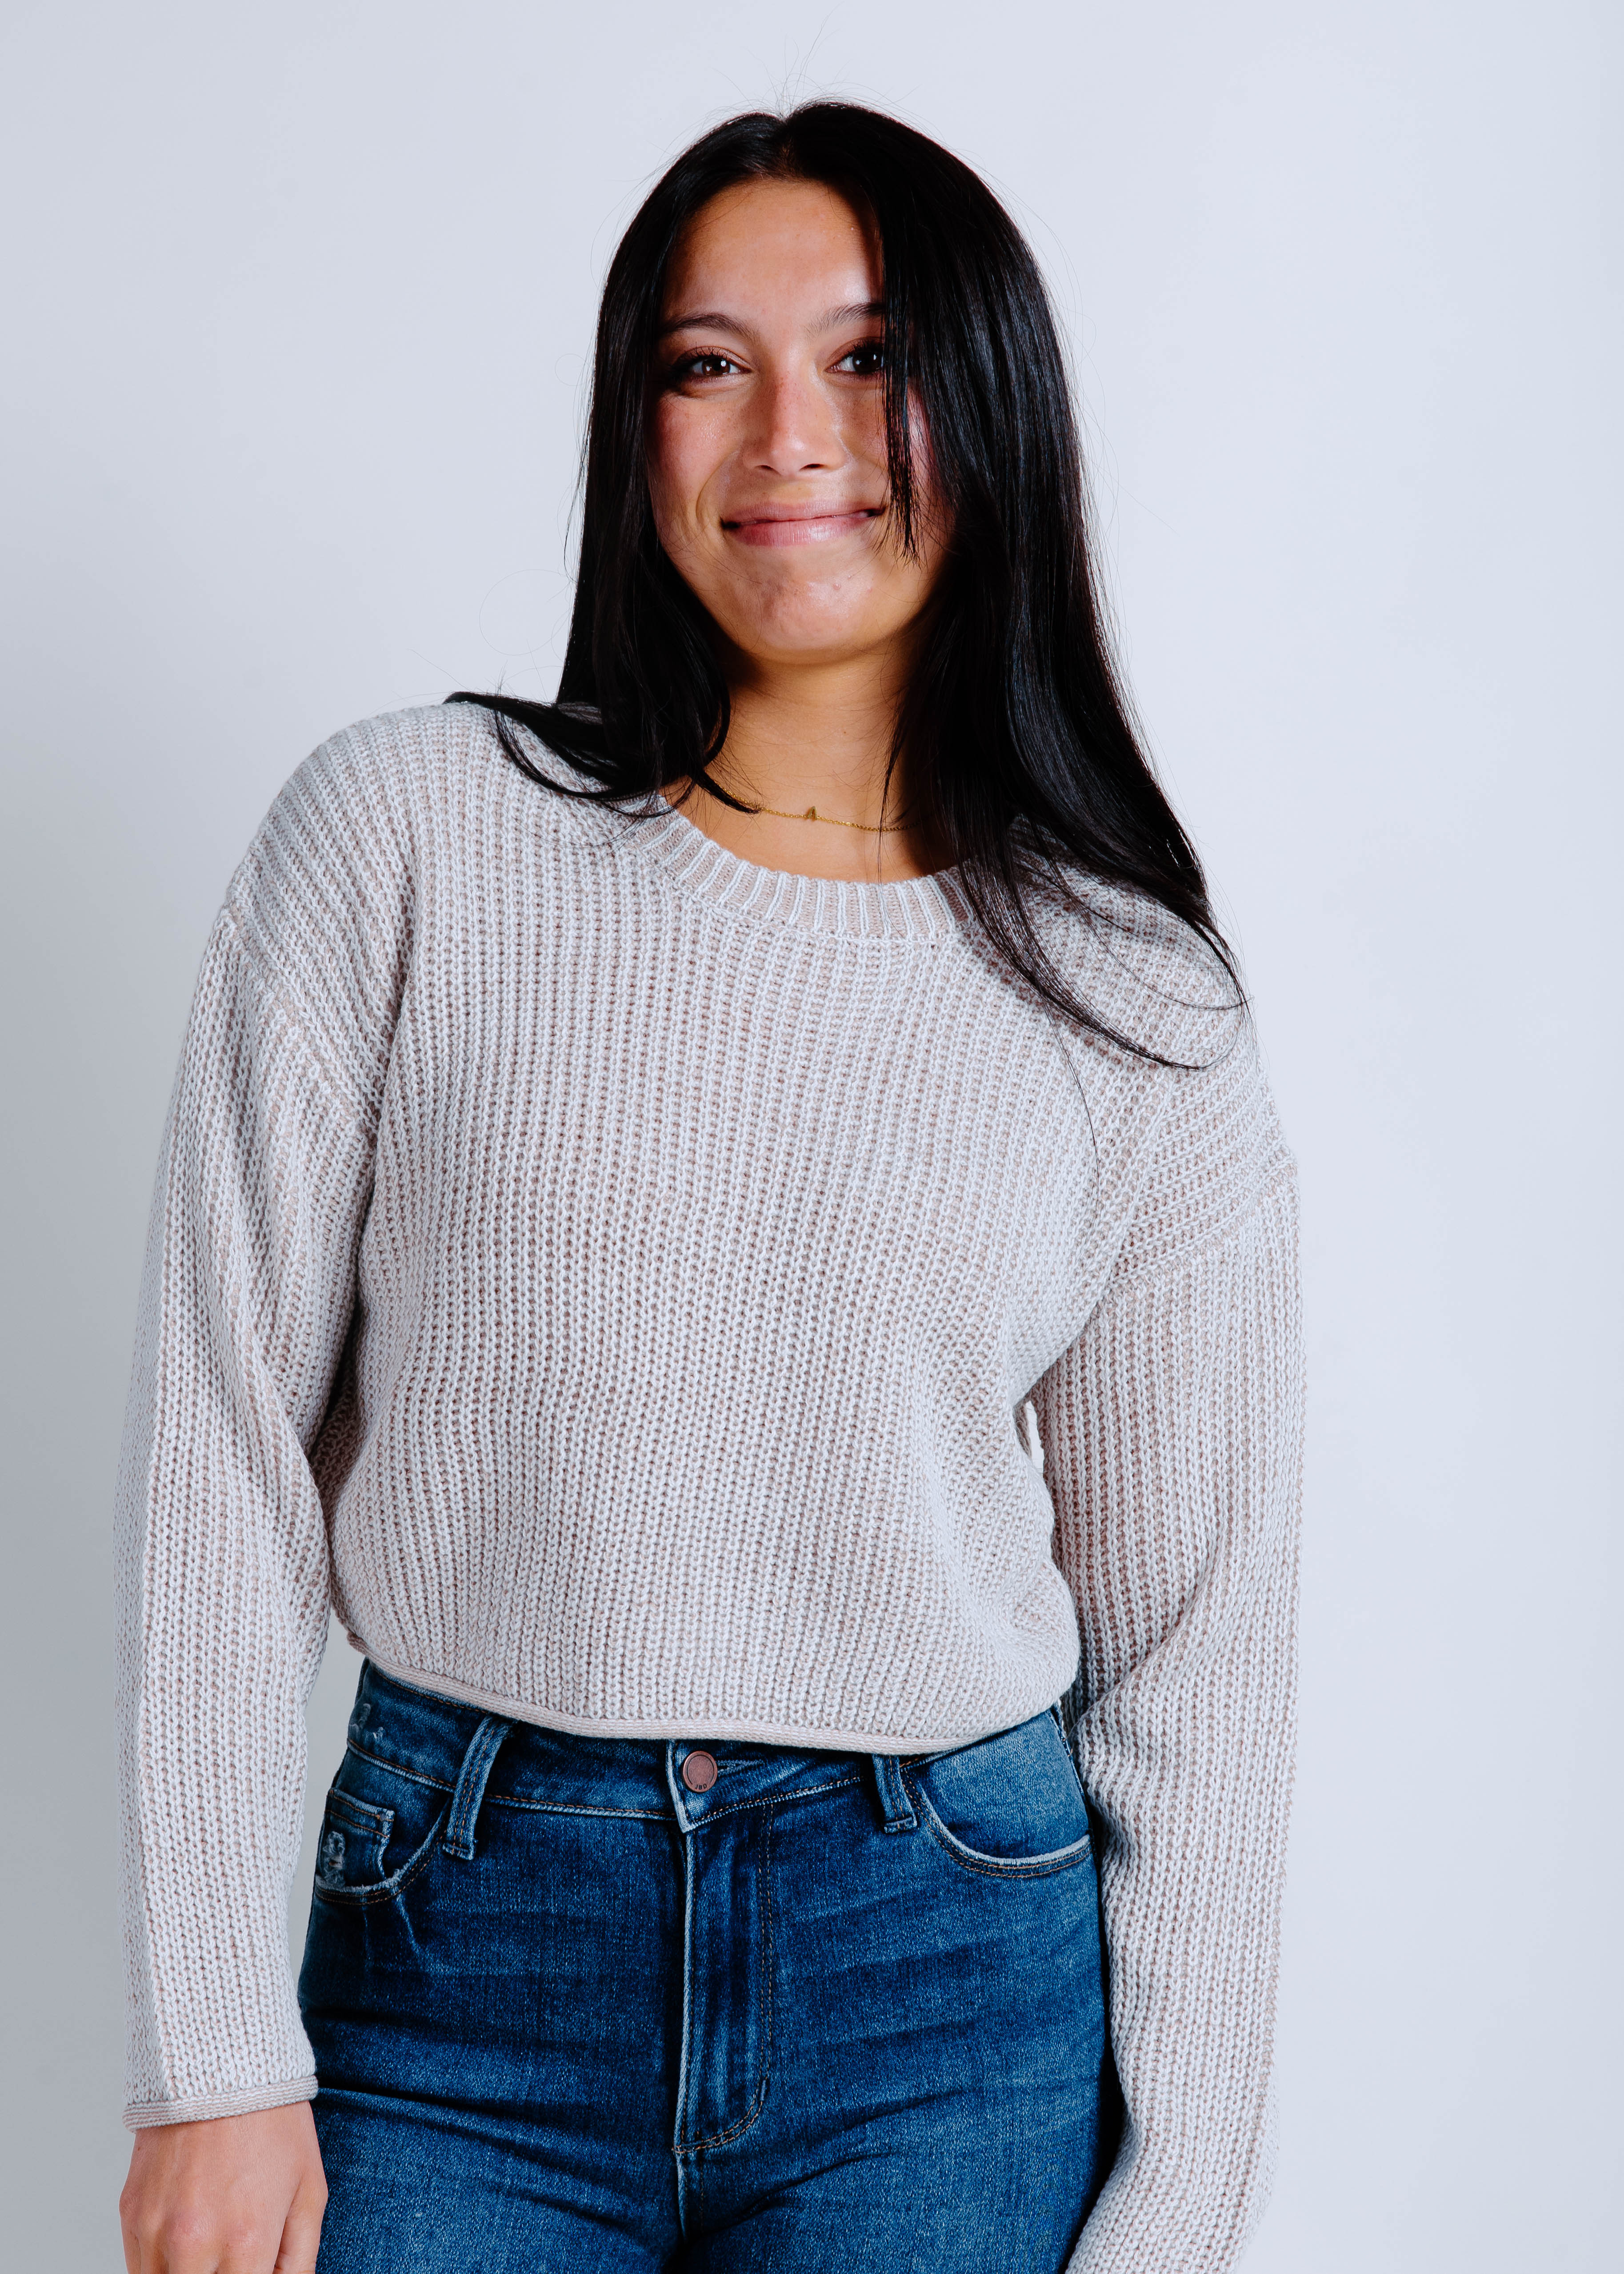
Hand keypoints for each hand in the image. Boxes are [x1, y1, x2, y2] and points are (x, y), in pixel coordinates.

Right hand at [120, 2100, 327, 2271]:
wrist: (222, 2063)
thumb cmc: (274, 2126)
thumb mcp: (308, 2193)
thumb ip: (299, 2262)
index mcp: (246, 2243)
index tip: (252, 2270)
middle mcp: (193, 2245)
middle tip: (232, 2258)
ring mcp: (154, 2231)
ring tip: (212, 2246)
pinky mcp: (129, 2215)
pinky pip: (139, 2267)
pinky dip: (162, 2265)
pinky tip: (188, 2234)